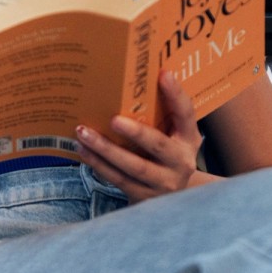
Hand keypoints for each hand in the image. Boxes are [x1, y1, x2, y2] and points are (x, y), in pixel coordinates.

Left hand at [75, 71, 203, 201]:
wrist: (169, 199)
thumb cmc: (164, 155)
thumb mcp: (172, 136)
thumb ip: (160, 114)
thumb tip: (132, 80)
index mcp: (188, 139)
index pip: (186, 114)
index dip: (176, 95)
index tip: (164, 74)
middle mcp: (181, 162)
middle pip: (158, 146)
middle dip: (136, 133)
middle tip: (113, 119)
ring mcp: (163, 183)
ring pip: (133, 166)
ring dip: (105, 149)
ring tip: (83, 132)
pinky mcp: (144, 196)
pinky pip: (118, 179)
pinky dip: (98, 164)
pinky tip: (83, 150)